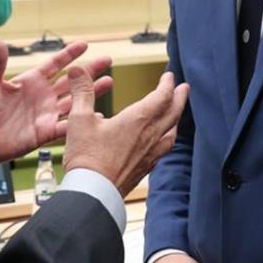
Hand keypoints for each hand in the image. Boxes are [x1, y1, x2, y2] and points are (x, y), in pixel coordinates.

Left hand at [0, 37, 113, 165]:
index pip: (54, 64)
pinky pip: (68, 126)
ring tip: (108, 82)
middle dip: (88, 71)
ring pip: (74, 101)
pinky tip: (96, 114)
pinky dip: (81, 121)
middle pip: (70, 80)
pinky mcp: (45, 133)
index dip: (69, 55)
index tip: (84, 44)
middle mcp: (41, 96)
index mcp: (30, 81)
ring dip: (90, 92)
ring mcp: (45, 114)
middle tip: (107, 60)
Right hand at [64, 69, 187, 195]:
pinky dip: (167, 139)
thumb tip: (78, 70)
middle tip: (185, 88)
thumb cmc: (87, 157)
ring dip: (176, 119)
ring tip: (177, 114)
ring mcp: (150, 154)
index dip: (167, 84)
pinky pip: (164, 150)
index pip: (161, 97)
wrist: (93, 193)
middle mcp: (149, 136)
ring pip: (171, 133)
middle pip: (172, 113)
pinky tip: (162, 143)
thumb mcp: (80, 119)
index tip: (170, 76)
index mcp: (137, 120)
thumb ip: (82, 92)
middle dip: (179, 98)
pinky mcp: (145, 168)